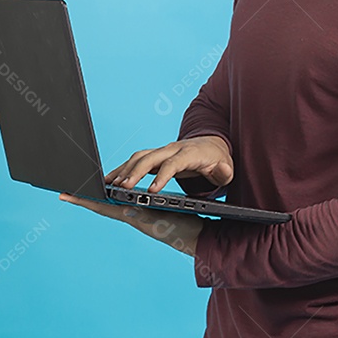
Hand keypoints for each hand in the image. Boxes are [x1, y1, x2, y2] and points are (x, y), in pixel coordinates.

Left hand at [58, 193, 202, 255]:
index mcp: (132, 216)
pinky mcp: (149, 212)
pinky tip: (115, 192)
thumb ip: (144, 215)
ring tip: (86, 189)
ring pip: (113, 202)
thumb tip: (125, 209)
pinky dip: (116, 194)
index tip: (65, 194)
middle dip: (86, 197)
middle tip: (68, 190)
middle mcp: (132, 215)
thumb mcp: (162, 221)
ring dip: (99, 195)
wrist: (199, 237)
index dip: (83, 200)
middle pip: (103, 203)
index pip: (102, 206)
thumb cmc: (182, 230)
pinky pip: (126, 201)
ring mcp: (139, 214)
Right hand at [104, 135, 232, 193]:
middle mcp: (173, 149)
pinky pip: (137, 160)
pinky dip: (123, 168)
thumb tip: (223, 170)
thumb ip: (225, 171)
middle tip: (123, 188)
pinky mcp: (156, 156)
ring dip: (124, 169)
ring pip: (140, 156)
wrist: (212, 145)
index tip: (152, 191)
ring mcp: (163, 151)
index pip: (174, 163)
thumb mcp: (226, 168)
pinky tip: (111, 179)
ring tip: (110, 184)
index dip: (163, 176)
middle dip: (136, 171)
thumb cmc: (218, 160)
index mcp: (190, 153)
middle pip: (151, 157)